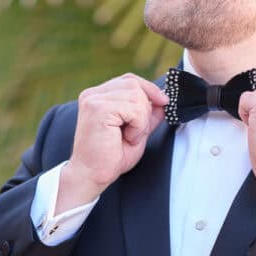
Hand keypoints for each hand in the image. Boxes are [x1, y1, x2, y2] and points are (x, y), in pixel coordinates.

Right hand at [59, 74, 168, 206]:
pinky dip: (137, 126)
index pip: (129, 80)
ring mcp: (93, 100)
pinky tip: (126, 138)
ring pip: (136, 96)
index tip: (164, 102)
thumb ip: (148, 114)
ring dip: (141, 120)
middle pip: (134, 84)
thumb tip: (163, 99)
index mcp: (98, 96)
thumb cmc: (110, 157)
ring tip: (129, 137)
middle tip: (136, 132)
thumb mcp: (136, 131)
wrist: (91, 175)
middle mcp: (93, 94)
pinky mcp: (98, 110)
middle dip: (145, 109)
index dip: (150, 89)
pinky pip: (133, 109)